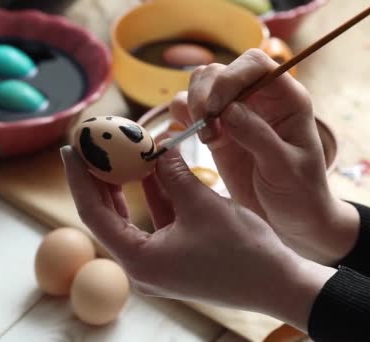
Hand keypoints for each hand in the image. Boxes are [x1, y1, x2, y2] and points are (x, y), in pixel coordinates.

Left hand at [61, 145, 334, 331]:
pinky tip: (149, 168)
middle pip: (106, 215)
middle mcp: (140, 266)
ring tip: (114, 152)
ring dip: (124, 185)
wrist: (279, 284)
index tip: (70, 148)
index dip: (79, 178)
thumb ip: (172, 173)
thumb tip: (155, 147)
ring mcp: (155, 263)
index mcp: (138, 260)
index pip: (93, 213)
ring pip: (129, 217)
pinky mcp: (172, 257)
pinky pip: (152, 221)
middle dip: (97, 179)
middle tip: (88, 146)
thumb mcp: (202, 205)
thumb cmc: (243, 252)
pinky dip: (150, 195)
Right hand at [170, 49, 358, 264]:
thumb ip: (258, 136)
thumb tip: (229, 109)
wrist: (290, 220)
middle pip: (219, 72)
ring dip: (192, 107)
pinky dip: (181, 119)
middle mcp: (258, 99)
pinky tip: (193, 139)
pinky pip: (188, 112)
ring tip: (207, 139)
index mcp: (285, 98)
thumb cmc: (299, 193)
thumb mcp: (285, 167)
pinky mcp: (216, 132)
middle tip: (208, 130)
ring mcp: (234, 114)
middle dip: (205, 95)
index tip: (217, 107)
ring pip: (200, 87)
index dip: (231, 77)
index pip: (254, 64)